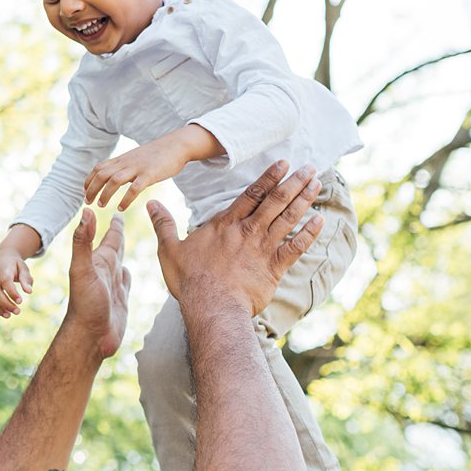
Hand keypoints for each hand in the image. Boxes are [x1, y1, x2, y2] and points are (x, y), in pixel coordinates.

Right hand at [0, 249, 34, 317]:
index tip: (20, 302)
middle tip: (17, 312)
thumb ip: (26, 279)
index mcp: (3, 269)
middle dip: (5, 304)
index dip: (12, 292)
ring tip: (8, 315)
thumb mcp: (23, 268)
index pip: (5, 281)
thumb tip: (29, 292)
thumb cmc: (15, 265)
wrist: (2, 258)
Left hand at [65, 209, 131, 358]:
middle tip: (120, 217)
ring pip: (120, 262)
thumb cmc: (85, 304)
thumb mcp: (83, 269)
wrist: (90, 337)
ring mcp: (113, 286)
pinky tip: (126, 272)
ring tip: (122, 242)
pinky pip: (125, 282)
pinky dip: (127, 274)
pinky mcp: (120, 300)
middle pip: (115, 246)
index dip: (115, 223)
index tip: (117, 209)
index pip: (110, 236)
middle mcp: (106, 271)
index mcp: (99, 261)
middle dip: (118, 232)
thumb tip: (86, 211)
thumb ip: (83, 241)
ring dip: (121, 251)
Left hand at [84, 124, 218, 210]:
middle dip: (91, 188)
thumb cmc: (157, 154)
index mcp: (122, 159)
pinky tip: (121, 208)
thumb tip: (115, 177)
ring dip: (105, 194)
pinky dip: (126, 199)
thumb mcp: (136, 158)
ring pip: (114, 180)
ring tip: (100, 205)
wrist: (176, 145)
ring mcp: (137, 168)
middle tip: (87, 202)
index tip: (84, 191)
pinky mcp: (150, 174)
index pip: (99, 168)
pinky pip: (134, 188)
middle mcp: (126, 162)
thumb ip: (125, 166)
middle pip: (102, 174)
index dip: (89, 180)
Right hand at [148, 161, 322, 316]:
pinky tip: (320, 220)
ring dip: (304, 199)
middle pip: (275, 201)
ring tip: (317, 183)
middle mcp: (247, 231)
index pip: (251, 194)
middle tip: (310, 167)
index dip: (269, 177)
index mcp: (225, 225)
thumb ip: (163, 224)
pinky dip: (309, 233)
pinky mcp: (273, 268)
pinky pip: (295, 247)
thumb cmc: (190, 280)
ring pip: (288, 218)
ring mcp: (262, 249)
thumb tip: (150, 203)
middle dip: (294, 182)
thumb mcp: (169, 250)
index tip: (284, 163)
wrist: (212, 307)